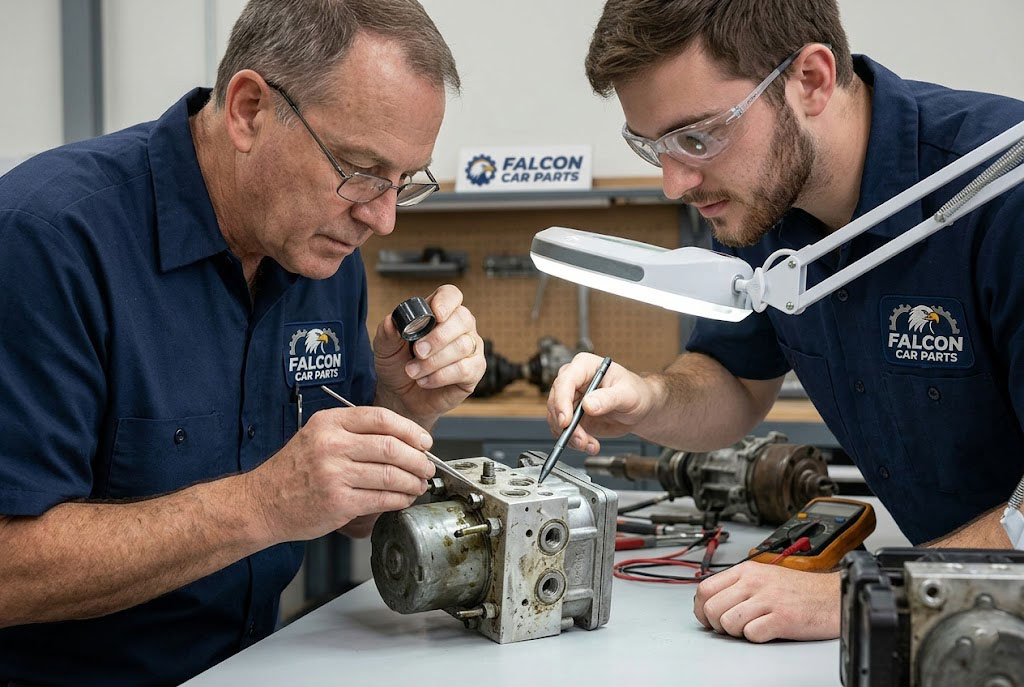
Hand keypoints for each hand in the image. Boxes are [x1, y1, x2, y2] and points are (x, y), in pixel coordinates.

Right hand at [245, 406, 434, 543]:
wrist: (262, 502)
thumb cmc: (294, 470)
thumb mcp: (318, 436)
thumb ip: (355, 434)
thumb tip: (404, 442)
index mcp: (329, 423)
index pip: (381, 418)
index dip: (410, 430)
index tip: (424, 441)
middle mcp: (331, 445)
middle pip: (391, 446)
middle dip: (418, 458)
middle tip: (426, 466)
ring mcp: (334, 474)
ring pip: (390, 474)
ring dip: (412, 481)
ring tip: (418, 484)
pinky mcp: (338, 502)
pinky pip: (382, 498)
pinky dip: (400, 499)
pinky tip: (403, 499)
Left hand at [373, 285, 484, 427]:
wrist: (400, 396)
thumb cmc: (397, 366)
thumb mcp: (384, 348)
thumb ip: (387, 333)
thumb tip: (391, 321)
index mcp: (439, 313)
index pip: (451, 295)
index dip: (446, 301)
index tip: (435, 314)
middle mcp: (459, 327)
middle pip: (462, 319)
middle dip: (438, 337)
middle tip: (417, 351)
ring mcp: (470, 348)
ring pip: (462, 346)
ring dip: (433, 361)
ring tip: (413, 371)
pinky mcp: (474, 371)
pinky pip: (465, 369)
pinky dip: (441, 376)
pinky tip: (425, 380)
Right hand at [546, 352, 654, 453]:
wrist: (639, 408)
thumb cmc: (636, 393)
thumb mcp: (627, 394)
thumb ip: (608, 398)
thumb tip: (588, 405)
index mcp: (585, 366)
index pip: (565, 381)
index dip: (562, 401)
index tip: (566, 421)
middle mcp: (574, 381)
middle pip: (556, 402)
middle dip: (566, 425)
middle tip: (581, 439)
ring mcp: (571, 399)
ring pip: (557, 419)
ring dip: (571, 436)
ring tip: (590, 444)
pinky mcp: (572, 416)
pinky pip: (563, 430)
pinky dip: (574, 441)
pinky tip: (590, 444)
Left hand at [693, 561, 839, 642]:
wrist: (833, 597)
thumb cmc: (799, 590)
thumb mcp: (763, 577)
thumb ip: (737, 586)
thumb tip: (709, 602)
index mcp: (746, 571)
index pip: (705, 588)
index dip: (701, 608)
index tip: (707, 617)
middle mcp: (754, 582)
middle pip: (712, 608)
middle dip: (717, 624)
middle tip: (731, 627)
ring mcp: (768, 600)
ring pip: (728, 622)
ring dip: (735, 632)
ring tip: (750, 628)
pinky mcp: (783, 619)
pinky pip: (752, 634)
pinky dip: (755, 638)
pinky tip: (766, 631)